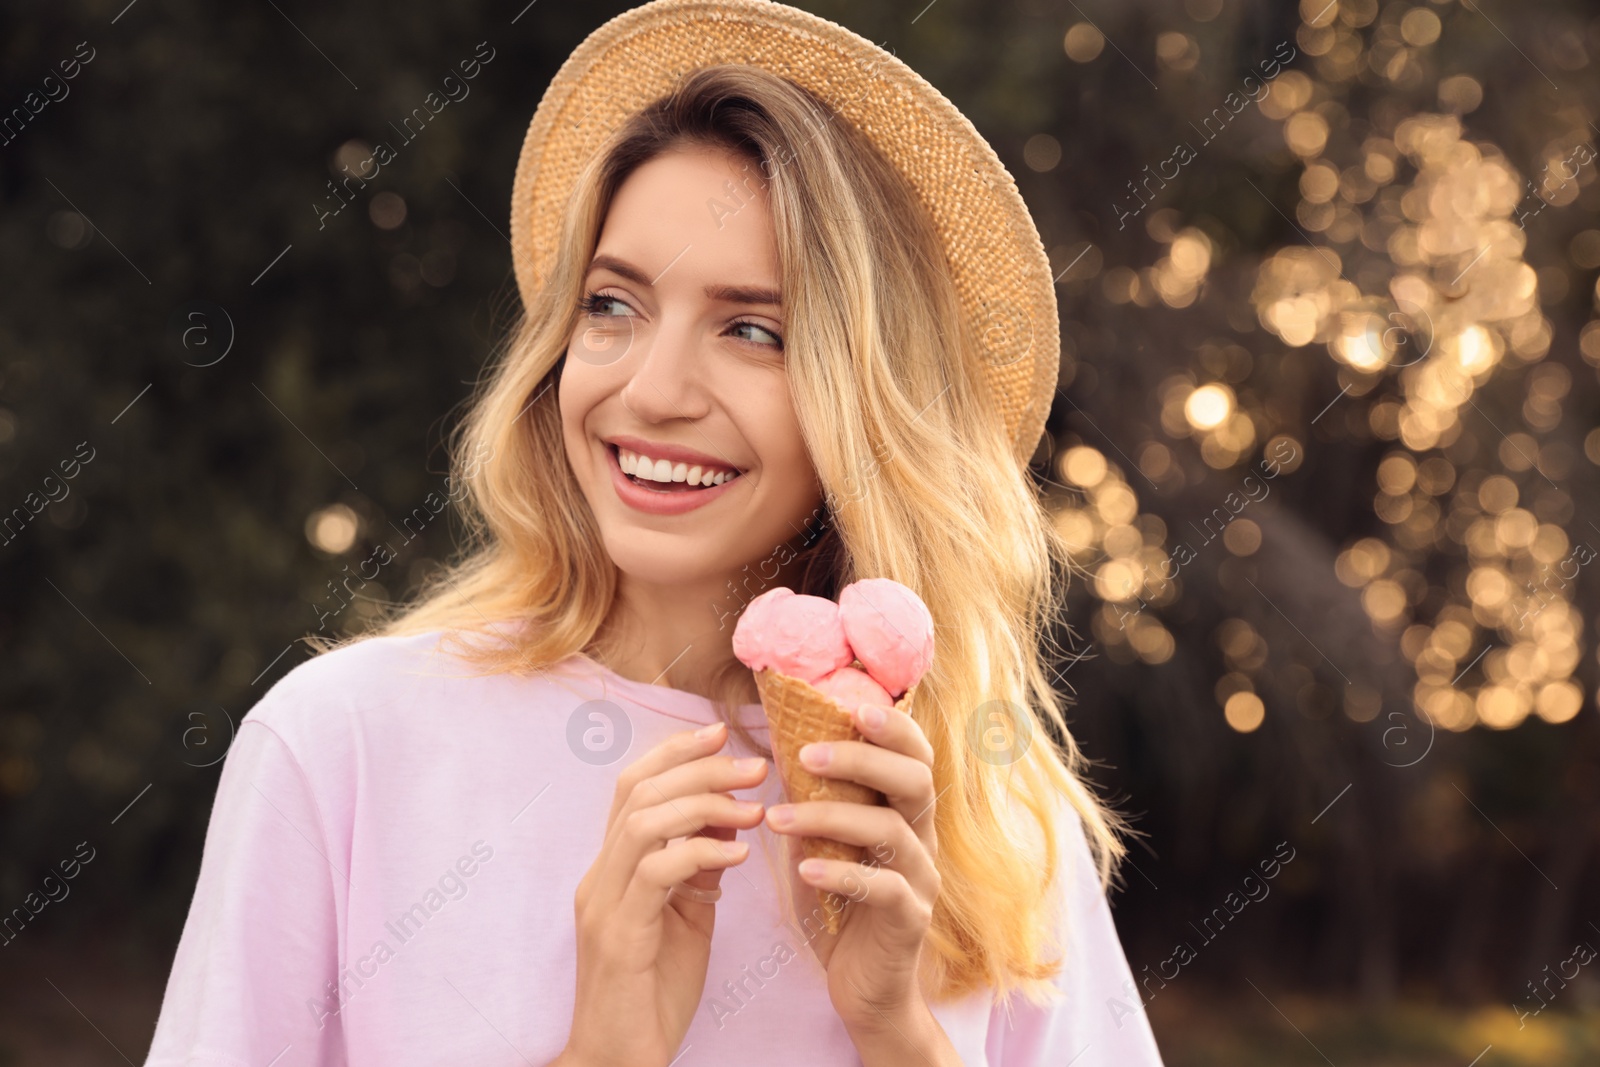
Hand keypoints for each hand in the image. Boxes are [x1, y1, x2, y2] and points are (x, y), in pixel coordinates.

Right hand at [564, 721, 768, 1066]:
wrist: (619, 1062)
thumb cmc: (653, 993)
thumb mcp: (686, 918)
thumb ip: (699, 869)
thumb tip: (732, 818)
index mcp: (611, 868)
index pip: (633, 786)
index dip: (675, 752)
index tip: (722, 731)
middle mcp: (599, 877)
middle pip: (637, 792)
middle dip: (698, 768)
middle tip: (754, 762)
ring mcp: (603, 904)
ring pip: (643, 823)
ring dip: (705, 804)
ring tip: (756, 806)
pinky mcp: (619, 936)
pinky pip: (656, 874)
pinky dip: (699, 852)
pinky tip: (738, 854)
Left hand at [762, 700, 942, 1037]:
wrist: (867, 993)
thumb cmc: (842, 912)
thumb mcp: (825, 848)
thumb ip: (815, 806)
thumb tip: (780, 753)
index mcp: (904, 815)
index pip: (915, 755)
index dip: (892, 725)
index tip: (848, 704)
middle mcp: (922, 840)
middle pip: (915, 780)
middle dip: (863, 757)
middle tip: (806, 752)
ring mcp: (921, 881)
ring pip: (892, 830)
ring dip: (831, 817)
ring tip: (777, 818)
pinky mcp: (910, 922)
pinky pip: (885, 889)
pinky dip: (843, 873)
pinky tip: (805, 870)